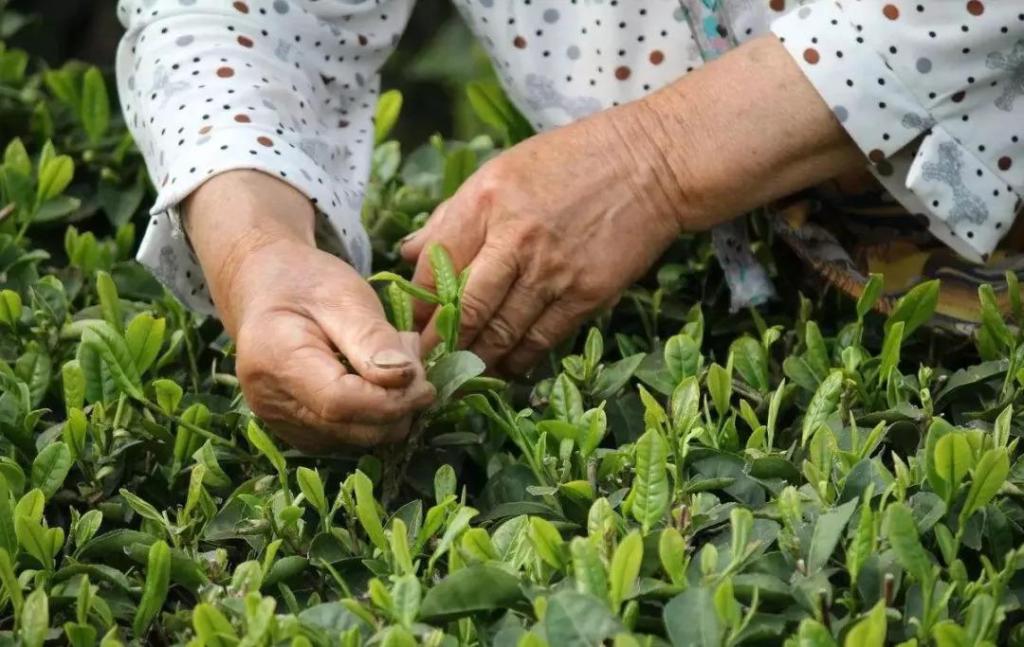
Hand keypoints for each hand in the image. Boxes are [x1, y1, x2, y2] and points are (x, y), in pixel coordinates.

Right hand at [185, 171, 433, 450]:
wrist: (268, 290)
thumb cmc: (307, 284)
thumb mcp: (343, 295)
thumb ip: (373, 337)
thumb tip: (406, 378)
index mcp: (275, 360)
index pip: (341, 403)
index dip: (391, 400)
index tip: (424, 382)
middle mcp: (270, 402)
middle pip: (350, 429)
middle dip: (397, 406)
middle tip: (415, 363)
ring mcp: (281, 423)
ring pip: (355, 441)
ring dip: (390, 412)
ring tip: (394, 363)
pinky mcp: (298, 433)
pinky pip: (349, 438)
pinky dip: (374, 417)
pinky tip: (377, 381)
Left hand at [402, 36, 863, 374]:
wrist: (653, 164)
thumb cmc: (573, 161)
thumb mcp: (503, 170)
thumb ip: (454, 215)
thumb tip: (409, 254)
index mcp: (486, 202)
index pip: (433, 267)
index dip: (417, 305)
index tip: (409, 325)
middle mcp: (514, 239)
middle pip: (462, 311)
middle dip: (439, 345)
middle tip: (425, 365)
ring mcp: (553, 271)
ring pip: (500, 333)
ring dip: (476, 360)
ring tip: (461, 372)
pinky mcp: (586, 295)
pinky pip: (541, 340)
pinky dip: (518, 360)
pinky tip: (506, 367)